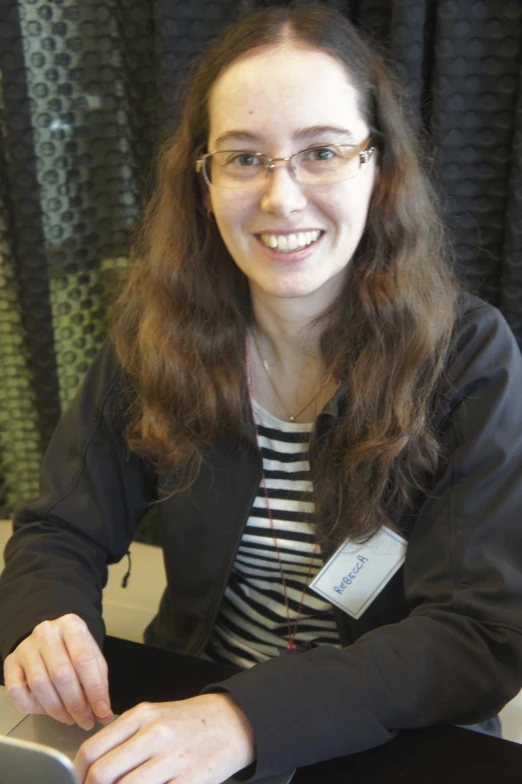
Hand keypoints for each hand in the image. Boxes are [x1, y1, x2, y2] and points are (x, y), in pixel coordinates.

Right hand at [3, 613, 112, 729]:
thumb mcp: (92, 657)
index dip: (95, 690)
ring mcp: (25, 647)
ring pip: (40, 685)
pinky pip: (18, 692)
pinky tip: (48, 710)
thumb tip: (104, 714)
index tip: (102, 711)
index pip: (84, 660)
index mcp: (71, 625)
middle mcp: (46, 633)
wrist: (48, 640)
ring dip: (58, 710)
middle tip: (86, 721)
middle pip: (61, 675)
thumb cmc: (73, 650)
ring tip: (71, 718)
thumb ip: (99, 683)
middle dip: (76, 705)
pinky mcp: (10, 663)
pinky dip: (34, 707)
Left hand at [74, 693, 256, 783]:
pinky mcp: (191, 779)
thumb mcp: (155, 717)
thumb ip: (125, 738)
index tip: (82, 782)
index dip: (79, 775)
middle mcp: (155, 734)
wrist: (234, 722)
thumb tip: (93, 769)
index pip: (93, 749)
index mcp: (142, 715)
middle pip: (103, 773)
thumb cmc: (190, 722)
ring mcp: (174, 758)